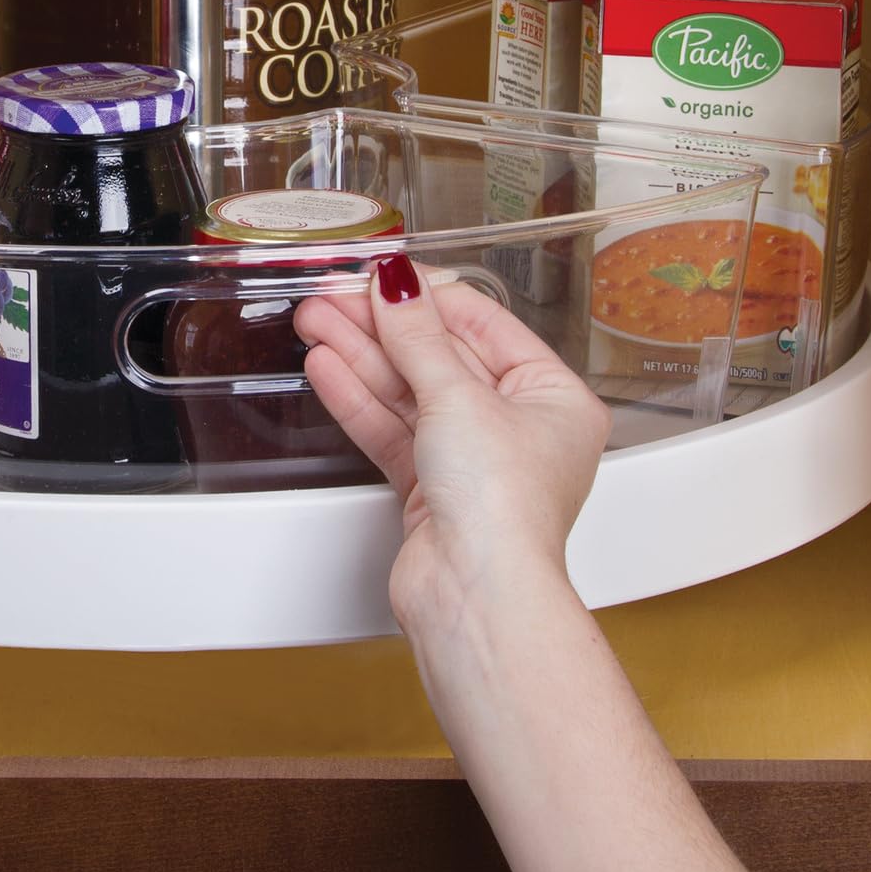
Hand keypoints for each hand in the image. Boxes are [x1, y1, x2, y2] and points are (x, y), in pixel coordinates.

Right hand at [296, 254, 610, 644]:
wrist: (474, 597)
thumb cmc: (503, 512)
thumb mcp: (458, 399)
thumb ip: (418, 336)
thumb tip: (397, 283)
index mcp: (555, 399)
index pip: (484, 324)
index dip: (428, 296)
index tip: (382, 274)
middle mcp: (519, 429)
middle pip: (441, 357)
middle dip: (382, 327)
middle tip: (334, 296)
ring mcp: (474, 461)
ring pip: (409, 393)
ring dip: (361, 356)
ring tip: (315, 322)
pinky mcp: (433, 491)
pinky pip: (393, 429)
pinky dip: (359, 398)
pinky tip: (327, 367)